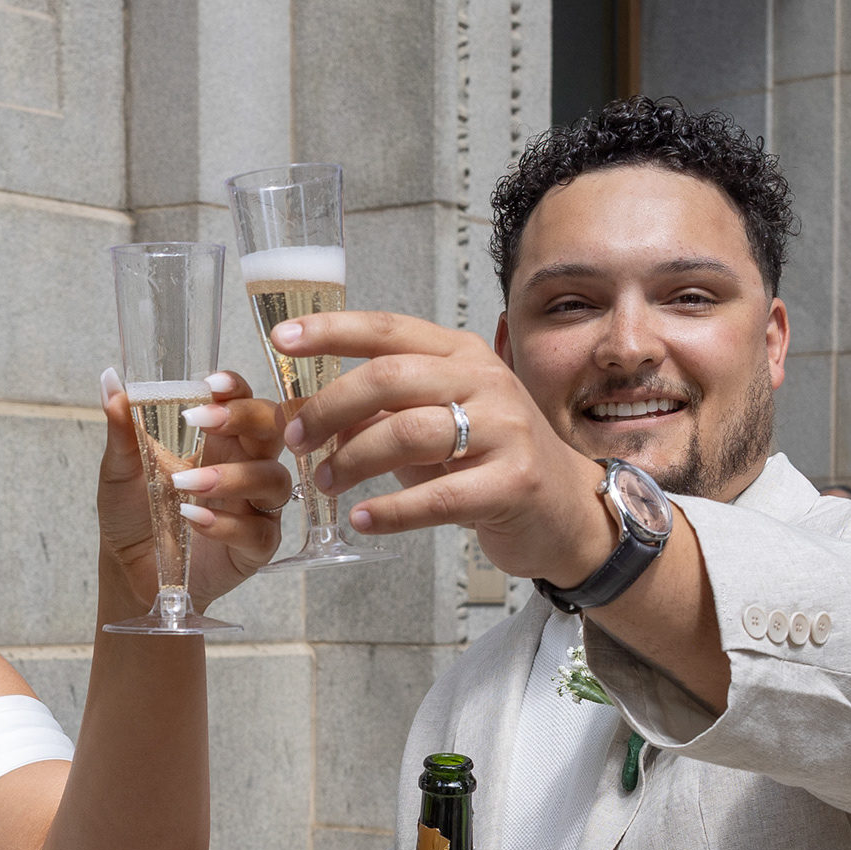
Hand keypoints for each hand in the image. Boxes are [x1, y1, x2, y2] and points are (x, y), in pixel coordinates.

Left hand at [97, 369, 290, 614]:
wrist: (128, 569)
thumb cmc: (132, 513)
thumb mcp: (120, 469)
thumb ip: (122, 427)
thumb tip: (110, 381)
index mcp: (218, 439)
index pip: (243, 400)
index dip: (236, 389)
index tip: (210, 385)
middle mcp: (245, 465)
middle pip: (273, 429)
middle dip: (246, 418)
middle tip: (202, 421)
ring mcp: (254, 506)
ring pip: (272, 479)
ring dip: (230, 477)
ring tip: (184, 485)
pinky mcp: (256, 546)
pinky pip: (258, 531)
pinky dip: (226, 524)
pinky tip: (193, 520)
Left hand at [270, 311, 612, 588]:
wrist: (567, 510)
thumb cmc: (492, 462)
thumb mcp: (439, 420)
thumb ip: (385, 409)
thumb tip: (310, 409)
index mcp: (462, 354)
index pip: (388, 330)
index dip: (332, 331)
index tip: (283, 341)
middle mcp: (486, 381)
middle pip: (390, 377)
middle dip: (330, 407)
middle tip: (296, 438)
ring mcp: (505, 429)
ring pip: (407, 433)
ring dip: (353, 459)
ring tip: (325, 482)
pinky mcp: (513, 482)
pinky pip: (437, 495)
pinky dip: (391, 511)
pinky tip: (362, 519)